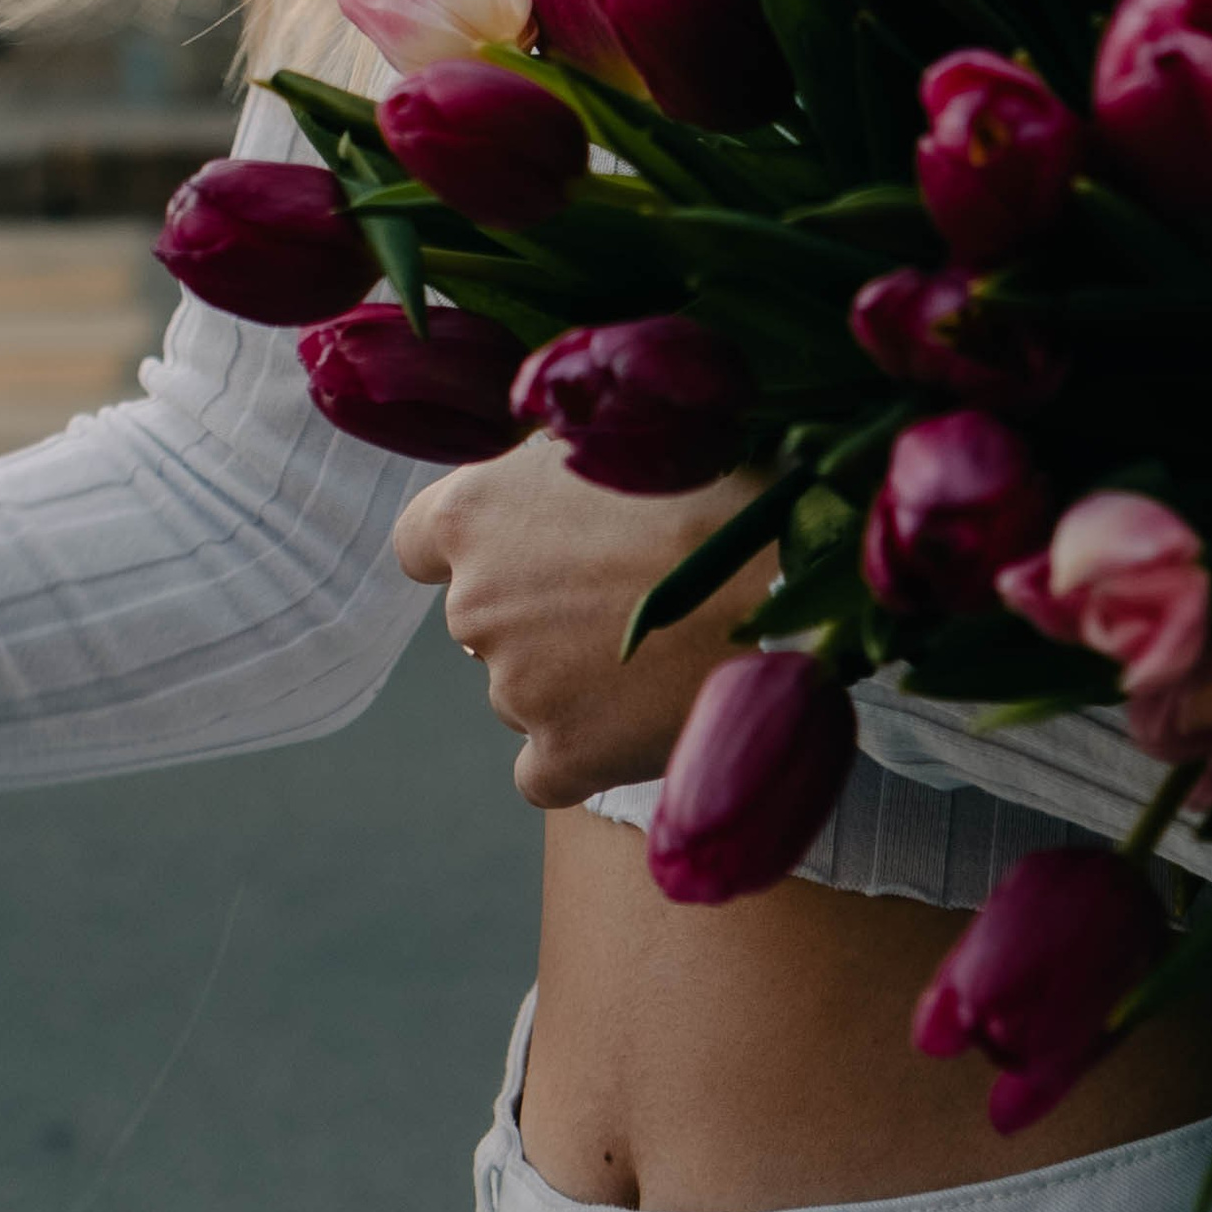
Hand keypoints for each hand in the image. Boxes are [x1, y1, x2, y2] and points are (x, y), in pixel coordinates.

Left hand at [393, 435, 777, 808]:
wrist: (791, 577)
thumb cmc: (715, 483)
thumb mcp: (612, 442)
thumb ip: (547, 473)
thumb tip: (537, 484)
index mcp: (474, 513)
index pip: (419, 540)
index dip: (468, 544)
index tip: (511, 546)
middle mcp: (474, 603)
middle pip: (481, 616)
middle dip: (535, 609)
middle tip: (620, 593)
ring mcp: (514, 688)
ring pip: (520, 688)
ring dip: (567, 677)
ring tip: (659, 647)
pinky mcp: (562, 757)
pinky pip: (542, 769)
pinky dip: (578, 753)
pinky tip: (637, 722)